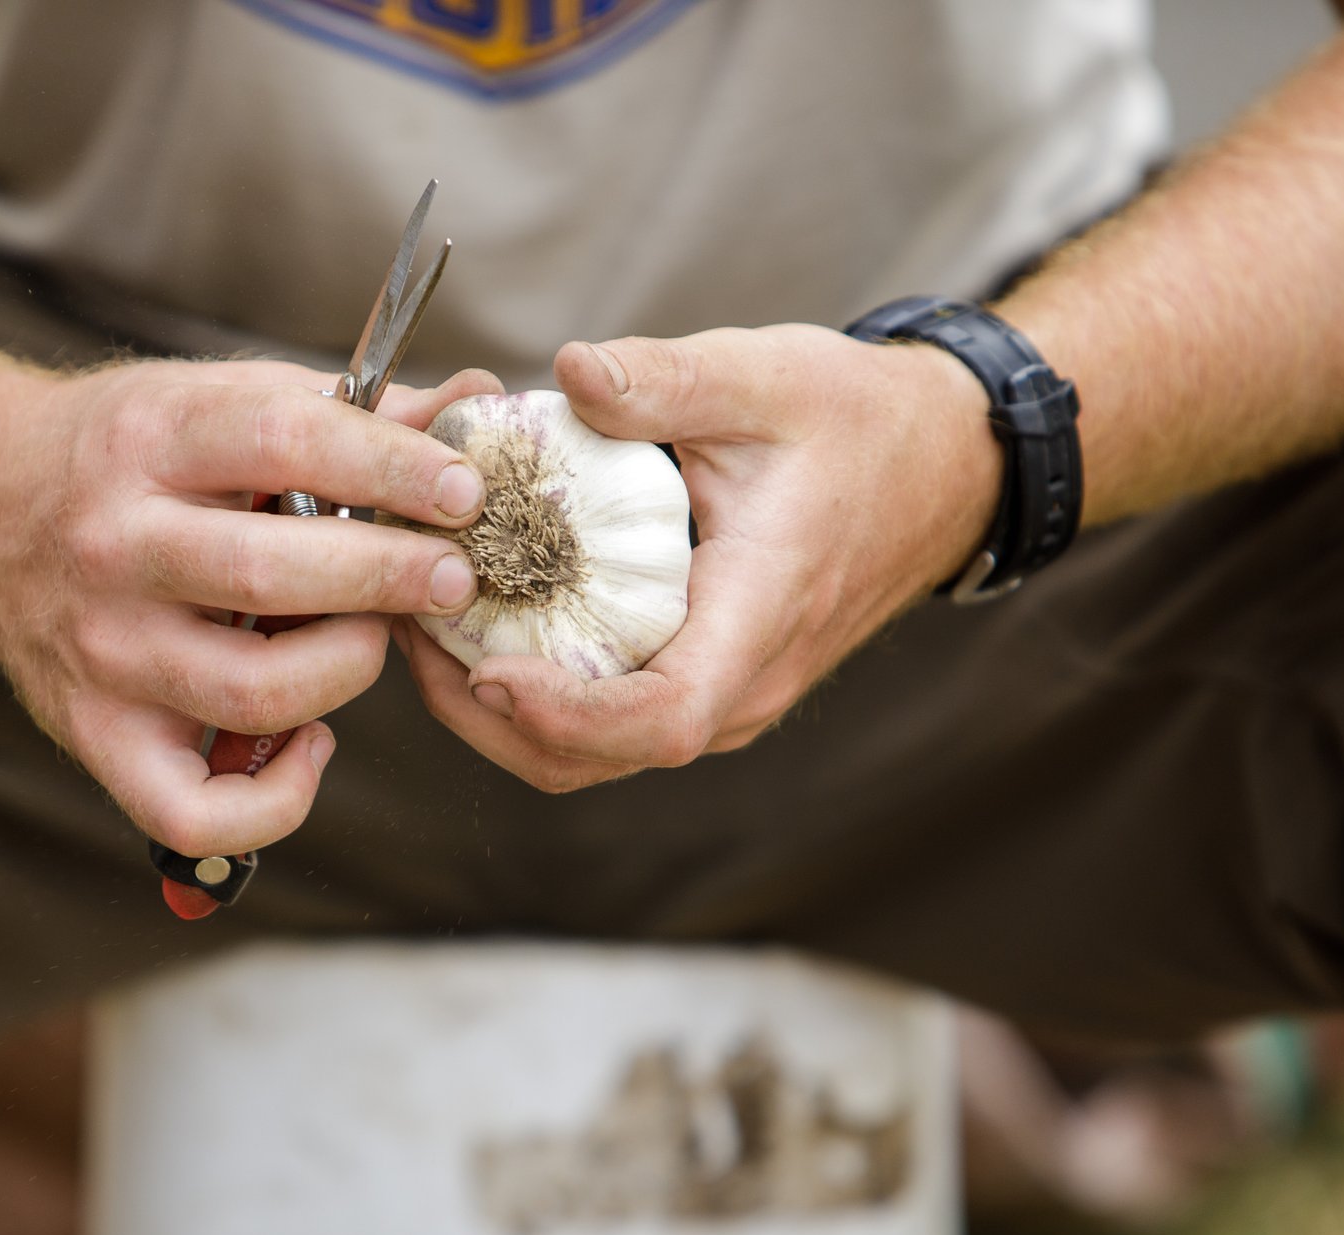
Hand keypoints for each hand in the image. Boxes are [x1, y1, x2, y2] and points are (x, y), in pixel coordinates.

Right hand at [0, 358, 497, 856]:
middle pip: (272, 577)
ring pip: (253, 692)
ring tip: (369, 638)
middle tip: (452, 577)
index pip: (285, 441)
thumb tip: (468, 403)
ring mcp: (102, 652)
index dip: (391, 467)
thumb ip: (342, 411)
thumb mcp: (214, 399)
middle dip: (389, 578)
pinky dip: (278, 799)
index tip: (464, 493)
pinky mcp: (96, 734)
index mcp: (149, 442)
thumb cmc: (128, 460)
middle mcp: (113, 547)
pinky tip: (313, 742)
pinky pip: (196, 811)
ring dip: (346, 670)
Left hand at [394, 325, 1001, 792]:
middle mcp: (739, 682)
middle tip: (406, 630)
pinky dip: (533, 684)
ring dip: (498, 707)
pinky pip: (606, 713)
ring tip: (422, 625)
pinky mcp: (700, 679)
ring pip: (592, 750)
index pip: (663, 718)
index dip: (567, 716)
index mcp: (759, 618)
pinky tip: (479, 615)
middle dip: (488, 715)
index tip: (486, 673)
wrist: (937, 464)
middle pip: (597, 756)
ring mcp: (721, 692)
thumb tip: (570, 369)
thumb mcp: (766, 377)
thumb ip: (666, 380)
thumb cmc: (858, 422)